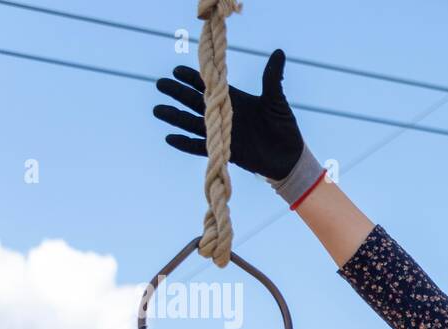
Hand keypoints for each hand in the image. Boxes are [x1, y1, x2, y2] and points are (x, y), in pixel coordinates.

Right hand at [154, 49, 303, 181]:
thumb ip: (272, 77)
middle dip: (177, 93)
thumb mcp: (276, 99)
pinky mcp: (224, 151)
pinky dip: (185, 143)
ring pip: (192, 122)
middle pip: (194, 101)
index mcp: (233, 99)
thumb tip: (279, 52)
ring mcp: (222, 133)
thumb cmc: (284, 127)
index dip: (191, 78)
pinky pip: (200, 146)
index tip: (176, 70)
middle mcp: (223, 114)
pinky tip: (169, 138)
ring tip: (157, 110)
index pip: (207, 85)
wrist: (290, 157)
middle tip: (160, 84)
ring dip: (174, 116)